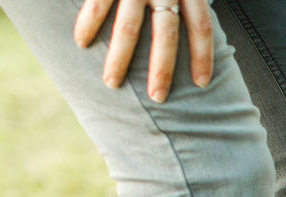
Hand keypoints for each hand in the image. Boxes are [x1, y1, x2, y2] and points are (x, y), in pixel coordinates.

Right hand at [74, 0, 213, 102]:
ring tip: (111, 84)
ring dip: (119, 58)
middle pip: (166, 34)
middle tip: (158, 98)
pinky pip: (97, 3)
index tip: (202, 84)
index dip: (203, 56)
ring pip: (128, 26)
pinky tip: (82, 44)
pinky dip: (88, 24)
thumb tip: (200, 24)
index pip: (201, 26)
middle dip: (162, 69)